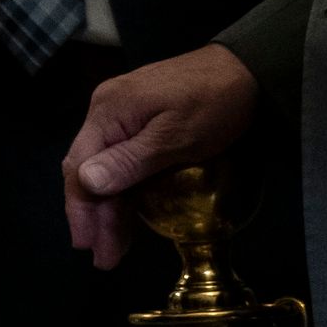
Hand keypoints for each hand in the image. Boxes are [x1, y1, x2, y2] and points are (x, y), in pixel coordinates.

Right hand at [61, 46, 258, 267]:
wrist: (246, 69)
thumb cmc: (214, 102)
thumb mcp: (176, 136)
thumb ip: (130, 160)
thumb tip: (86, 182)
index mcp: (108, 113)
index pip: (79, 167)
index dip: (81, 209)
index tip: (87, 245)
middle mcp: (106, 112)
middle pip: (88, 170)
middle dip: (94, 216)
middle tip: (104, 257)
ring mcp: (121, 115)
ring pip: (104, 168)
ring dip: (108, 207)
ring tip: (114, 246)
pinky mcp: (139, 120)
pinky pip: (120, 159)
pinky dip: (123, 190)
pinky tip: (128, 213)